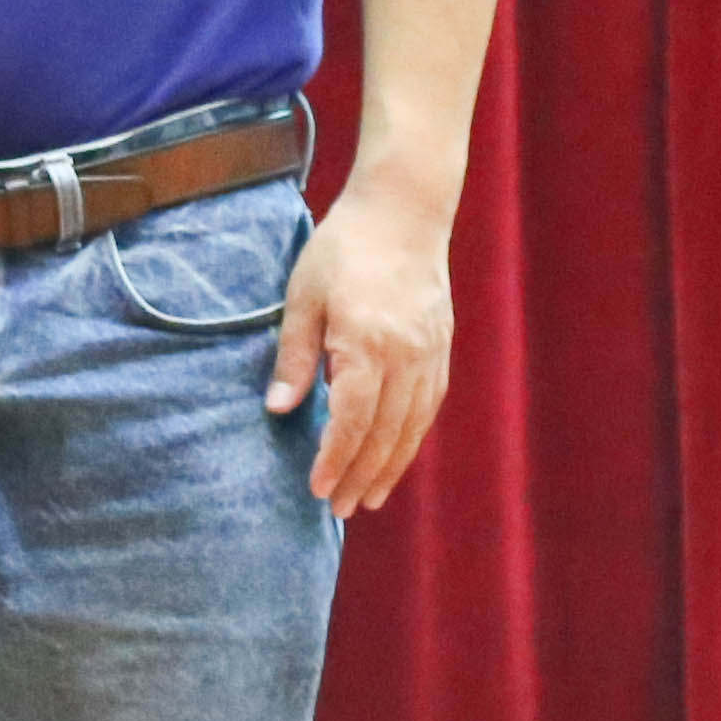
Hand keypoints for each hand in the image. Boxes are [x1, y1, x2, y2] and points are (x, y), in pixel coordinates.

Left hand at [264, 179, 456, 517]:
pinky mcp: (442, 346)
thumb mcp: (302, 297)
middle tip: (341, 510)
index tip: (317, 491)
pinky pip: (430, 404)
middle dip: (362, 476)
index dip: (334, 461)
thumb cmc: (343, 248)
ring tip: (371, 498)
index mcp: (366, 345)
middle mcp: (405, 356)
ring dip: (392, 466)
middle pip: (384, 434)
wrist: (403, 210)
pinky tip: (399, 453)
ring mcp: (429, 353)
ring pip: (413, 426)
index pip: (350, 421)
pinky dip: (414, 436)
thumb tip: (279, 410)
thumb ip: (294, 356)